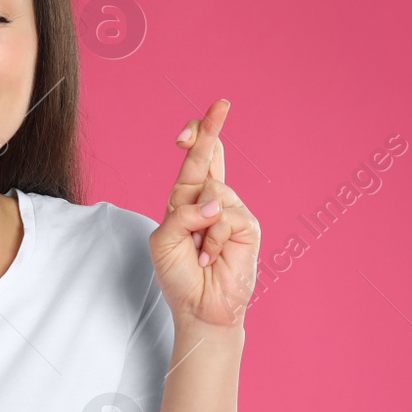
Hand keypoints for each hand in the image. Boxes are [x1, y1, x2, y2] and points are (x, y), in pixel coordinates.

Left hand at [149, 99, 260, 329]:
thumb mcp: (164, 240)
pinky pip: (225, 216)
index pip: (195, 160)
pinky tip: (210, 257)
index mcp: (187, 199)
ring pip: (213, 190)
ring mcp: (231, 211)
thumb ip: (181, 214)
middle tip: (222, 103)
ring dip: (198, 224)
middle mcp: (211, 200)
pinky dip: (212, 238)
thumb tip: (214, 203)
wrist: (199, 307)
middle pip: (211, 155)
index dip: (196, 137)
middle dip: (212, 128)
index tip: (190, 127)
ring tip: (199, 252)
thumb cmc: (179, 275)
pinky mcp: (247, 227)